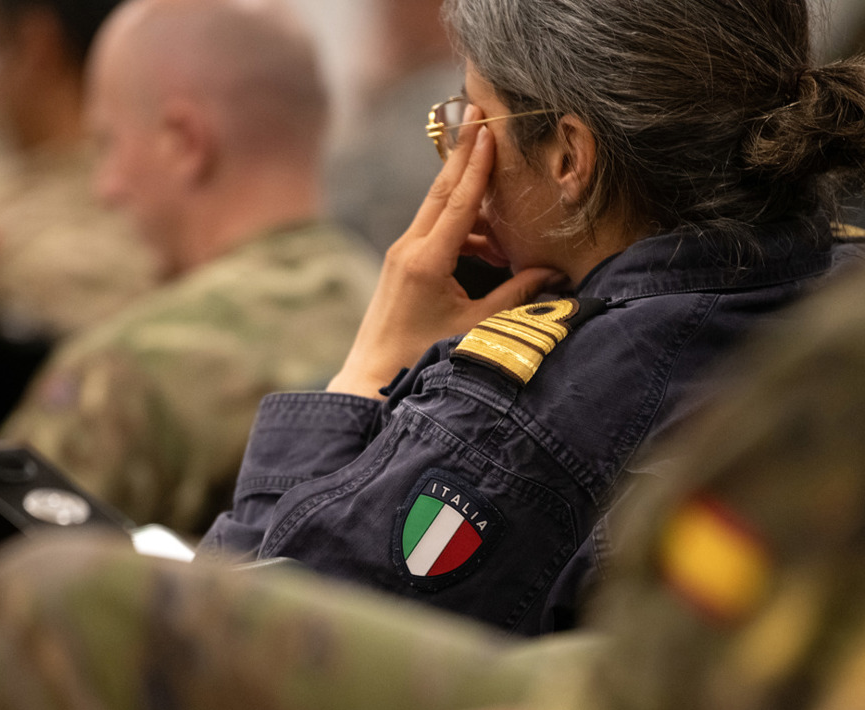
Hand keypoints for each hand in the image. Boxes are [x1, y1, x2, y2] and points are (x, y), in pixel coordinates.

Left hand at [327, 106, 565, 398]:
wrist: (372, 377)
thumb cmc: (421, 355)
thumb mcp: (474, 325)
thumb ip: (515, 296)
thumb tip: (553, 274)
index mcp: (427, 261)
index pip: (458, 202)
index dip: (477, 165)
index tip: (488, 129)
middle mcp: (408, 249)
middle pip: (442, 192)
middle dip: (464, 155)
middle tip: (480, 116)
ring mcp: (400, 255)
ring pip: (438, 212)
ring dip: (470, 202)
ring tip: (504, 199)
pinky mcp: (400, 265)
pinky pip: (433, 233)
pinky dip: (460, 229)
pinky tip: (488, 246)